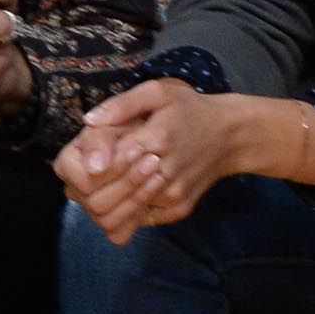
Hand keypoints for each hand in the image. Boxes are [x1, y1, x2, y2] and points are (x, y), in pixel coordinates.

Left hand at [54, 79, 236, 244]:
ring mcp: (172, 195)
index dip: (85, 168)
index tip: (83, 161)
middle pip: (104, 199)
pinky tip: (123, 193)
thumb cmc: (190, 109)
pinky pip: (139, 221)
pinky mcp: (179, 208)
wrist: (232, 135)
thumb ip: (120, 105)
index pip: (102, 168)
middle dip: (86, 191)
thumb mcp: (157, 92)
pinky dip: (124, 212)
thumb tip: (88, 121)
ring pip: (118, 216)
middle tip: (83, 179)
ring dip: (102, 204)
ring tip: (99, 187)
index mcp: (154, 139)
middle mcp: (163, 172)